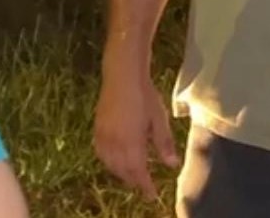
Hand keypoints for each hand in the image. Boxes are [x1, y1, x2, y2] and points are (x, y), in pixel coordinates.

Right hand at [93, 67, 180, 199]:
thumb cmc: (145, 95)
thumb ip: (164, 144)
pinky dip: (108, 162)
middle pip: (124, 171)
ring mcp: (104, 136)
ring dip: (121, 173)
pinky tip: (114, 160)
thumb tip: (172, 165)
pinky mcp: (97, 128)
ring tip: (131, 175)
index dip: (146, 186)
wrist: (123, 75)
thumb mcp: (159, 119)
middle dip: (134, 181)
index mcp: (132, 143)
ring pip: (111, 164)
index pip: (139, 173)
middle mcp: (115, 144)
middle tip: (145, 186)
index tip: (153, 195)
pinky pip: (100, 153)